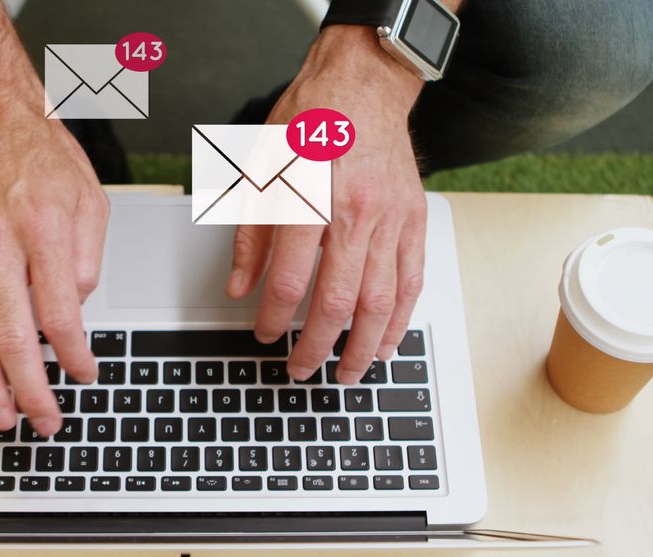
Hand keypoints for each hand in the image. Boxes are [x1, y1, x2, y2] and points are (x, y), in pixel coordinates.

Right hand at [0, 100, 106, 436]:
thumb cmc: (43, 159)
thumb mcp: (92, 201)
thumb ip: (87, 262)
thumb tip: (73, 312)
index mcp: (43, 230)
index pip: (59, 314)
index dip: (74, 356)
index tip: (85, 374)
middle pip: (11, 337)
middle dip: (30, 390)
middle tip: (45, 419)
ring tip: (2, 418)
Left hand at [227, 27, 427, 383]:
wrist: (362, 86)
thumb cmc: (308, 122)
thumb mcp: (259, 169)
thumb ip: (250, 234)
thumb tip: (238, 287)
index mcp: (309, 200)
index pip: (289, 281)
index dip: (274, 319)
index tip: (265, 337)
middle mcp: (354, 214)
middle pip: (337, 302)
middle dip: (317, 347)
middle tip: (301, 371)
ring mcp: (391, 219)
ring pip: (381, 301)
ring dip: (363, 346)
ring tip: (348, 374)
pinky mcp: (414, 220)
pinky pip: (411, 280)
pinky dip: (400, 318)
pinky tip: (387, 342)